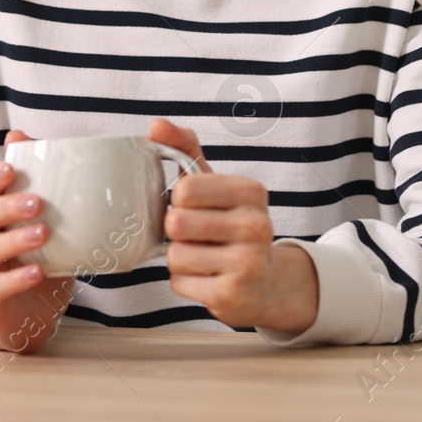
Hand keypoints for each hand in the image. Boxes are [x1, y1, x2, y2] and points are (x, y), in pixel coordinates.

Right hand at [0, 129, 74, 352]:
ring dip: (14, 240)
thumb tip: (56, 152)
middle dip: (7, 206)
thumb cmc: (37, 263)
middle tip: (37, 202)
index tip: (11, 168)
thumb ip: (49, 193)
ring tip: (43, 233)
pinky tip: (37, 271)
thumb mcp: (47, 226)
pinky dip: (15, 278)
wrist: (29, 318)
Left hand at [150, 118, 318, 331]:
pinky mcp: (231, 296)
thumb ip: (184, 148)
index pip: (186, 188)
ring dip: (179, 258)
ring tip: (202, 256)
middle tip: (195, 234)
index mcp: (251, 192)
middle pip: (176, 223)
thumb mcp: (216, 184)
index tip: (193, 206)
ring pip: (174, 255)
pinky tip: (206, 277)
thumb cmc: (230, 225)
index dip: (178, 199)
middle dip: (176, 231)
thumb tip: (156, 126)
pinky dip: (184, 281)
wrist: (266, 282)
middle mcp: (255, 226)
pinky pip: (178, 282)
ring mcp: (247, 264)